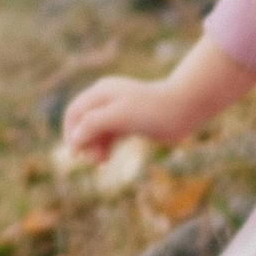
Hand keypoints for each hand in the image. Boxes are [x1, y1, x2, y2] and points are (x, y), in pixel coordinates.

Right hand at [56, 72, 193, 160]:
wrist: (184, 109)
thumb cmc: (151, 110)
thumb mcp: (118, 116)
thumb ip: (93, 124)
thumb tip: (75, 139)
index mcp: (101, 92)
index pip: (74, 112)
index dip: (70, 133)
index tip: (76, 154)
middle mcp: (107, 100)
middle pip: (83, 123)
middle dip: (85, 143)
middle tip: (95, 161)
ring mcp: (119, 111)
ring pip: (96, 132)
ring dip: (94, 147)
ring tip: (101, 162)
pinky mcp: (130, 122)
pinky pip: (109, 136)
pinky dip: (105, 147)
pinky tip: (106, 159)